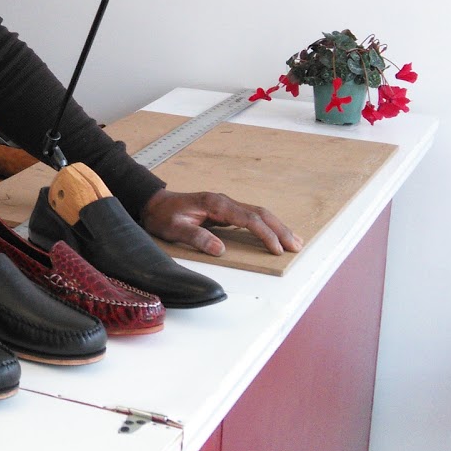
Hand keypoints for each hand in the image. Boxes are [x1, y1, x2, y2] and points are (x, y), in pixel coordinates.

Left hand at [140, 189, 301, 256]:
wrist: (153, 203)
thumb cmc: (163, 216)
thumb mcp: (174, 229)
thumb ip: (196, 237)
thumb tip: (219, 248)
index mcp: (215, 204)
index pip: (248, 219)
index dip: (265, 234)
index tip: (276, 248)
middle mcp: (224, 201)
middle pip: (260, 213)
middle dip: (280, 230)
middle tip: (296, 246)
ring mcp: (225, 205)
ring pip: (258, 214)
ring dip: (277, 227)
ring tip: (294, 242)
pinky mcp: (225, 211)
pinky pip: (251, 217)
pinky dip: (266, 226)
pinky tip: (274, 235)